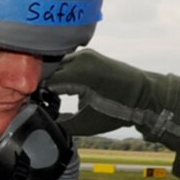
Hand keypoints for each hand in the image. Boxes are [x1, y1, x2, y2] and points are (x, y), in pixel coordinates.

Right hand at [49, 50, 179, 144]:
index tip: (33, 107)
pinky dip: (64, 74)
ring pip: (58, 65)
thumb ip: (61, 123)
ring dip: (53, 79)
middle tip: (39, 103)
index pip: (44, 81)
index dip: (36, 95)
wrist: (146, 97)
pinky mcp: (91, 56)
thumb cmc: (119, 111)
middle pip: (49, 70)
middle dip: (43, 85)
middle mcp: (79, 59)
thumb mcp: (86, 124)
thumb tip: (43, 121)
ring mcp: (86, 55)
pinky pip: (69, 63)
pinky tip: (64, 89)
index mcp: (77, 73)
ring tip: (51, 97)